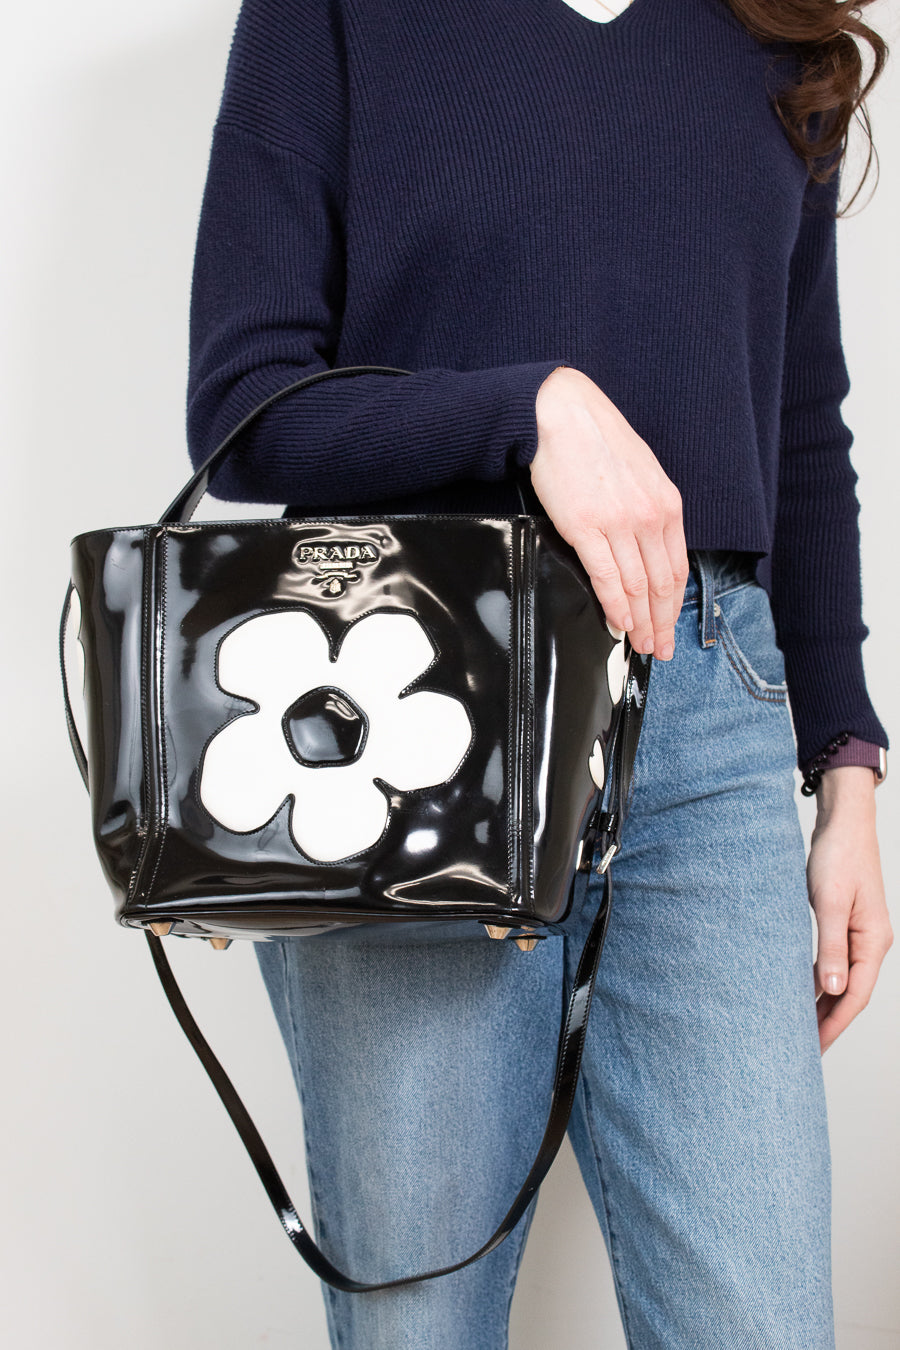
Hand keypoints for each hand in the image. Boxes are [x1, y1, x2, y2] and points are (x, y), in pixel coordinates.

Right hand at [531, 366, 687, 660]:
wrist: (560, 414)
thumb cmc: (596, 440)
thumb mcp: (641, 473)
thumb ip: (650, 511)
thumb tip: (649, 549)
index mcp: (667, 504)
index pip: (676, 568)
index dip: (673, 605)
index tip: (669, 626)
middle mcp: (649, 516)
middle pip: (661, 584)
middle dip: (661, 622)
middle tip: (659, 648)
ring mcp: (619, 524)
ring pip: (637, 587)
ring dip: (640, 622)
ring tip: (640, 644)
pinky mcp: (586, 528)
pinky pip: (608, 578)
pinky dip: (615, 606)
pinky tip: (618, 623)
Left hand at [807, 766, 892, 1051]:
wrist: (843, 824)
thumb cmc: (838, 857)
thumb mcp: (829, 903)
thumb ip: (830, 947)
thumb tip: (832, 990)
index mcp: (873, 941)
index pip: (856, 995)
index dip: (835, 1024)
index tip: (814, 1049)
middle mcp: (870, 943)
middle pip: (850, 994)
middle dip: (828, 1022)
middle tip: (801, 1051)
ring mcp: (859, 934)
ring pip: (841, 980)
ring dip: (822, 1004)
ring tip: (798, 1029)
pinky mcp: (844, 924)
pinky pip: (833, 962)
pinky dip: (818, 980)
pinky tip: (800, 991)